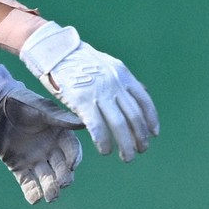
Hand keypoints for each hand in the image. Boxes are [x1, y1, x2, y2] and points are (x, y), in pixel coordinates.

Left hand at [0, 64, 82, 204]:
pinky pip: (27, 183)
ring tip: (50, 196)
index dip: (74, 158)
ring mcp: (34, 159)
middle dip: (63, 177)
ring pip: (46, 178)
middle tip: (61, 183)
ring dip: (50, 188)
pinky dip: (32, 192)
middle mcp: (49, 148)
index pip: (72, 149)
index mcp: (58, 133)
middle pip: (61, 168)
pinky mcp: (18, 166)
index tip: (72, 165)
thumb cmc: (20, 101)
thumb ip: (60, 118)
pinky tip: (35, 198)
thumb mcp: (41, 108)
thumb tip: (83, 124)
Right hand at [20, 22, 159, 161]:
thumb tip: (144, 92)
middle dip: (140, 137)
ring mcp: (98, 92)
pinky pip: (98, 128)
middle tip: (140, 150)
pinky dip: (104, 142)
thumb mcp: (107, 64)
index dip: (151, 120)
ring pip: (120, 126)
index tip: (153, 134)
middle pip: (134, 117)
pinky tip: (105, 151)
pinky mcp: (82, 101)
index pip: (144, 101)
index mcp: (122, 74)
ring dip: (126, 146)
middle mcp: (114, 83)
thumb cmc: (80, 60)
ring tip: (127, 157)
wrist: (55, 51)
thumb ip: (123, 80)